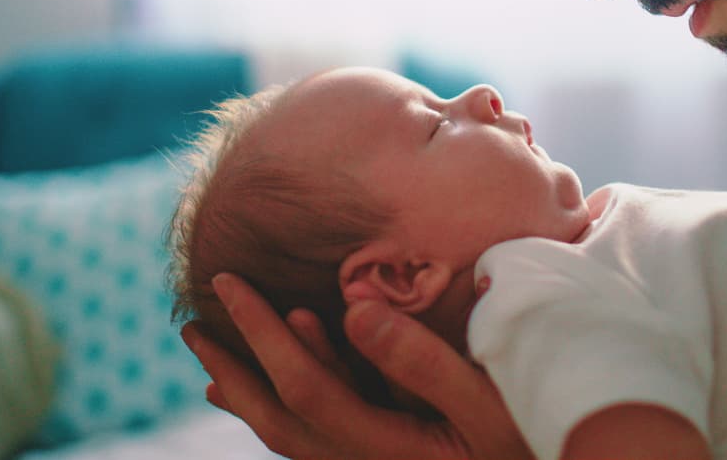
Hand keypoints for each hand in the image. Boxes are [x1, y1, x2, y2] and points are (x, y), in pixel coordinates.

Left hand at [182, 273, 531, 459]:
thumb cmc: (535, 434)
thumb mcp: (488, 395)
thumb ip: (420, 357)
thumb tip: (348, 306)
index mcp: (389, 448)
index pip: (305, 386)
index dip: (260, 334)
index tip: (229, 283)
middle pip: (280, 420)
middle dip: (234, 369)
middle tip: (190, 326)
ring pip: (292, 433)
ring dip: (250, 391)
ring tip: (214, 359)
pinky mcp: (390, 455)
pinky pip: (319, 433)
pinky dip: (286, 405)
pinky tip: (278, 384)